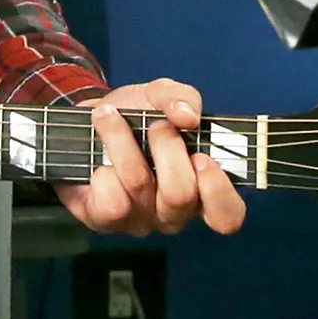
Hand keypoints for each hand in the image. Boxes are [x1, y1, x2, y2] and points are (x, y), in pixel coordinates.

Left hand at [53, 77, 245, 236]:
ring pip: (139, 187)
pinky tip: (98, 159)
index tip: (202, 157)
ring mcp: (140, 221)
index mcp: (201, 190)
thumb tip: (188, 116)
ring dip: (123, 143)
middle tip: (155, 125)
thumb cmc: (135, 116)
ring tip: (110, 118)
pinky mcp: (105, 222)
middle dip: (166, 147)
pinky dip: (102, 172)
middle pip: (180, 195)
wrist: (89, 121)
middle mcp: (173, 213)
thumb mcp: (161, 96)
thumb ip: (182, 98)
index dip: (218, 190)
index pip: (227, 216)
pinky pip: (111, 203)